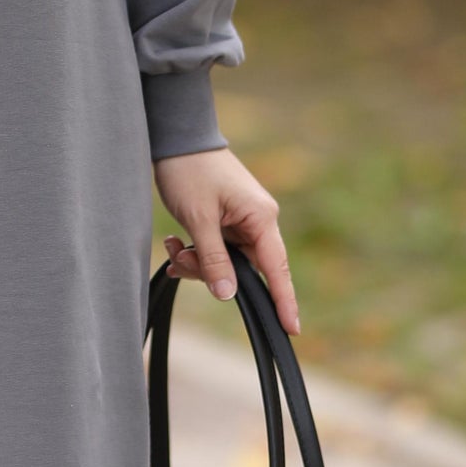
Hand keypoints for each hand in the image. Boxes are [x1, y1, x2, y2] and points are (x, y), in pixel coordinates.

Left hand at [154, 145, 300, 335]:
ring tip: (173, 246)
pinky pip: (217, 249)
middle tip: (181, 263)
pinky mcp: (227, 220)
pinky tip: (175, 242)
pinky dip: (196, 252)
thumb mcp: (198, 218)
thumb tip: (228, 296)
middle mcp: (258, 221)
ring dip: (197, 262)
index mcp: (261, 218)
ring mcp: (243, 221)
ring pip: (226, 262)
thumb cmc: (190, 170)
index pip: (277, 269)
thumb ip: (213, 259)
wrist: (176, 137)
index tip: (292, 330)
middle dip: (210, 274)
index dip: (284, 301)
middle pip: (245, 269)